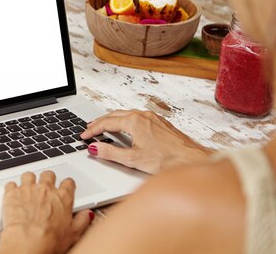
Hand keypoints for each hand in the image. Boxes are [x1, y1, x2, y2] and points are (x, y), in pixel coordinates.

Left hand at [0, 171, 93, 253]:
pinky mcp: (12, 193)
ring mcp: (28, 189)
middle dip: (47, 179)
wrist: (27, 241)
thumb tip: (87, 215)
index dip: (67, 184)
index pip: (68, 183)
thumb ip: (82, 221)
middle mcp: (45, 189)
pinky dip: (12, 188)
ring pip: (29, 175)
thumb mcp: (73, 234)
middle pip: (48, 175)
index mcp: (62, 197)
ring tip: (27, 189)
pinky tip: (13, 194)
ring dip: (29, 180)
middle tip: (45, 187)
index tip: (66, 186)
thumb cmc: (49, 240)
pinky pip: (11, 184)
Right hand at [80, 110, 212, 174]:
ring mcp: (152, 118)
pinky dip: (124, 120)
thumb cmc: (168, 160)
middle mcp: (143, 115)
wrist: (192, 160)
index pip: (106, 123)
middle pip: (114, 115)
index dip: (92, 130)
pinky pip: (136, 117)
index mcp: (134, 122)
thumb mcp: (133, 159)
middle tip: (89, 129)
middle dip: (100, 122)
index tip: (83, 136)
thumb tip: (94, 148)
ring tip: (103, 127)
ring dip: (112, 120)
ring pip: (126, 114)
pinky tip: (125, 128)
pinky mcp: (160, 123)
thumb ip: (110, 153)